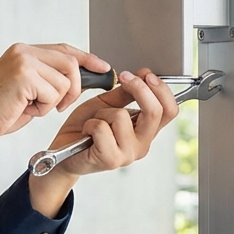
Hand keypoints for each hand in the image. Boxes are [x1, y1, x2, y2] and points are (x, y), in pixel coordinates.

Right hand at [0, 43, 108, 152]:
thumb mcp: (27, 88)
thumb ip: (48, 77)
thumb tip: (79, 78)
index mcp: (23, 51)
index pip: (64, 49)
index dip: (87, 58)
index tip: (104, 68)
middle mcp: (24, 51)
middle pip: (70, 63)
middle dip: (74, 89)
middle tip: (61, 106)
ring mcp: (24, 61)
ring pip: (63, 82)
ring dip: (53, 102)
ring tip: (32, 107)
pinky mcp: (24, 75)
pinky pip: (53, 94)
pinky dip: (44, 109)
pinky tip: (25, 109)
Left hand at [46, 68, 179, 176]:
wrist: (64, 151)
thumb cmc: (86, 129)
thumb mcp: (107, 105)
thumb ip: (126, 92)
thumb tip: (144, 74)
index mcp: (145, 131)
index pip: (170, 110)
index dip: (161, 89)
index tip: (145, 75)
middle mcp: (142, 144)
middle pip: (155, 111)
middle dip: (138, 88)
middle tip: (123, 78)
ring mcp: (127, 154)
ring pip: (121, 116)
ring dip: (102, 113)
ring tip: (94, 122)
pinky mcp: (111, 159)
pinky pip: (102, 128)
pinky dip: (90, 124)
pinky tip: (87, 133)